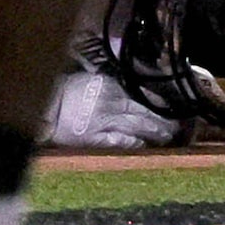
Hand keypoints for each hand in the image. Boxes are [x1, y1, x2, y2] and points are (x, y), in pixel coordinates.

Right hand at [44, 70, 183, 149]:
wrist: (46, 107)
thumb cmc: (70, 91)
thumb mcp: (98, 79)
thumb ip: (118, 84)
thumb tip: (141, 84)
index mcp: (114, 88)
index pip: (144, 96)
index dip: (160, 103)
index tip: (175, 106)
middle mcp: (112, 104)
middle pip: (144, 113)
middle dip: (162, 120)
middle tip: (178, 126)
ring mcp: (103, 122)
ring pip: (135, 127)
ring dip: (153, 132)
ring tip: (167, 136)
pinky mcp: (92, 138)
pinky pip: (116, 141)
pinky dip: (131, 143)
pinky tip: (142, 145)